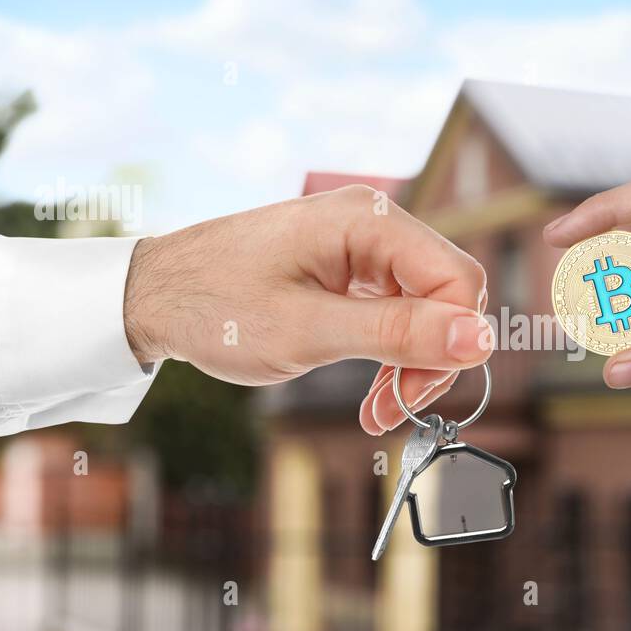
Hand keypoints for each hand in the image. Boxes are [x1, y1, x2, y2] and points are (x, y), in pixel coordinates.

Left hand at [123, 185, 491, 433]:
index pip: (457, 279)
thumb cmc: (215, 306)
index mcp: (368, 219)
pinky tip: (371, 390)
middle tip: (392, 410)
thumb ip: (397, 334)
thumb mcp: (309, 332)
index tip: (417, 396)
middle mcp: (372, 221)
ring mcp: (360, 243)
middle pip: (447, 295)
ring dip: (410, 364)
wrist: (150, 295)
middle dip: (430, 359)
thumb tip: (479, 340)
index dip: (452, 343)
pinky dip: (389, 353)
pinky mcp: (347, 266)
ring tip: (377, 411)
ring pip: (424, 308)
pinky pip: (394, 310)